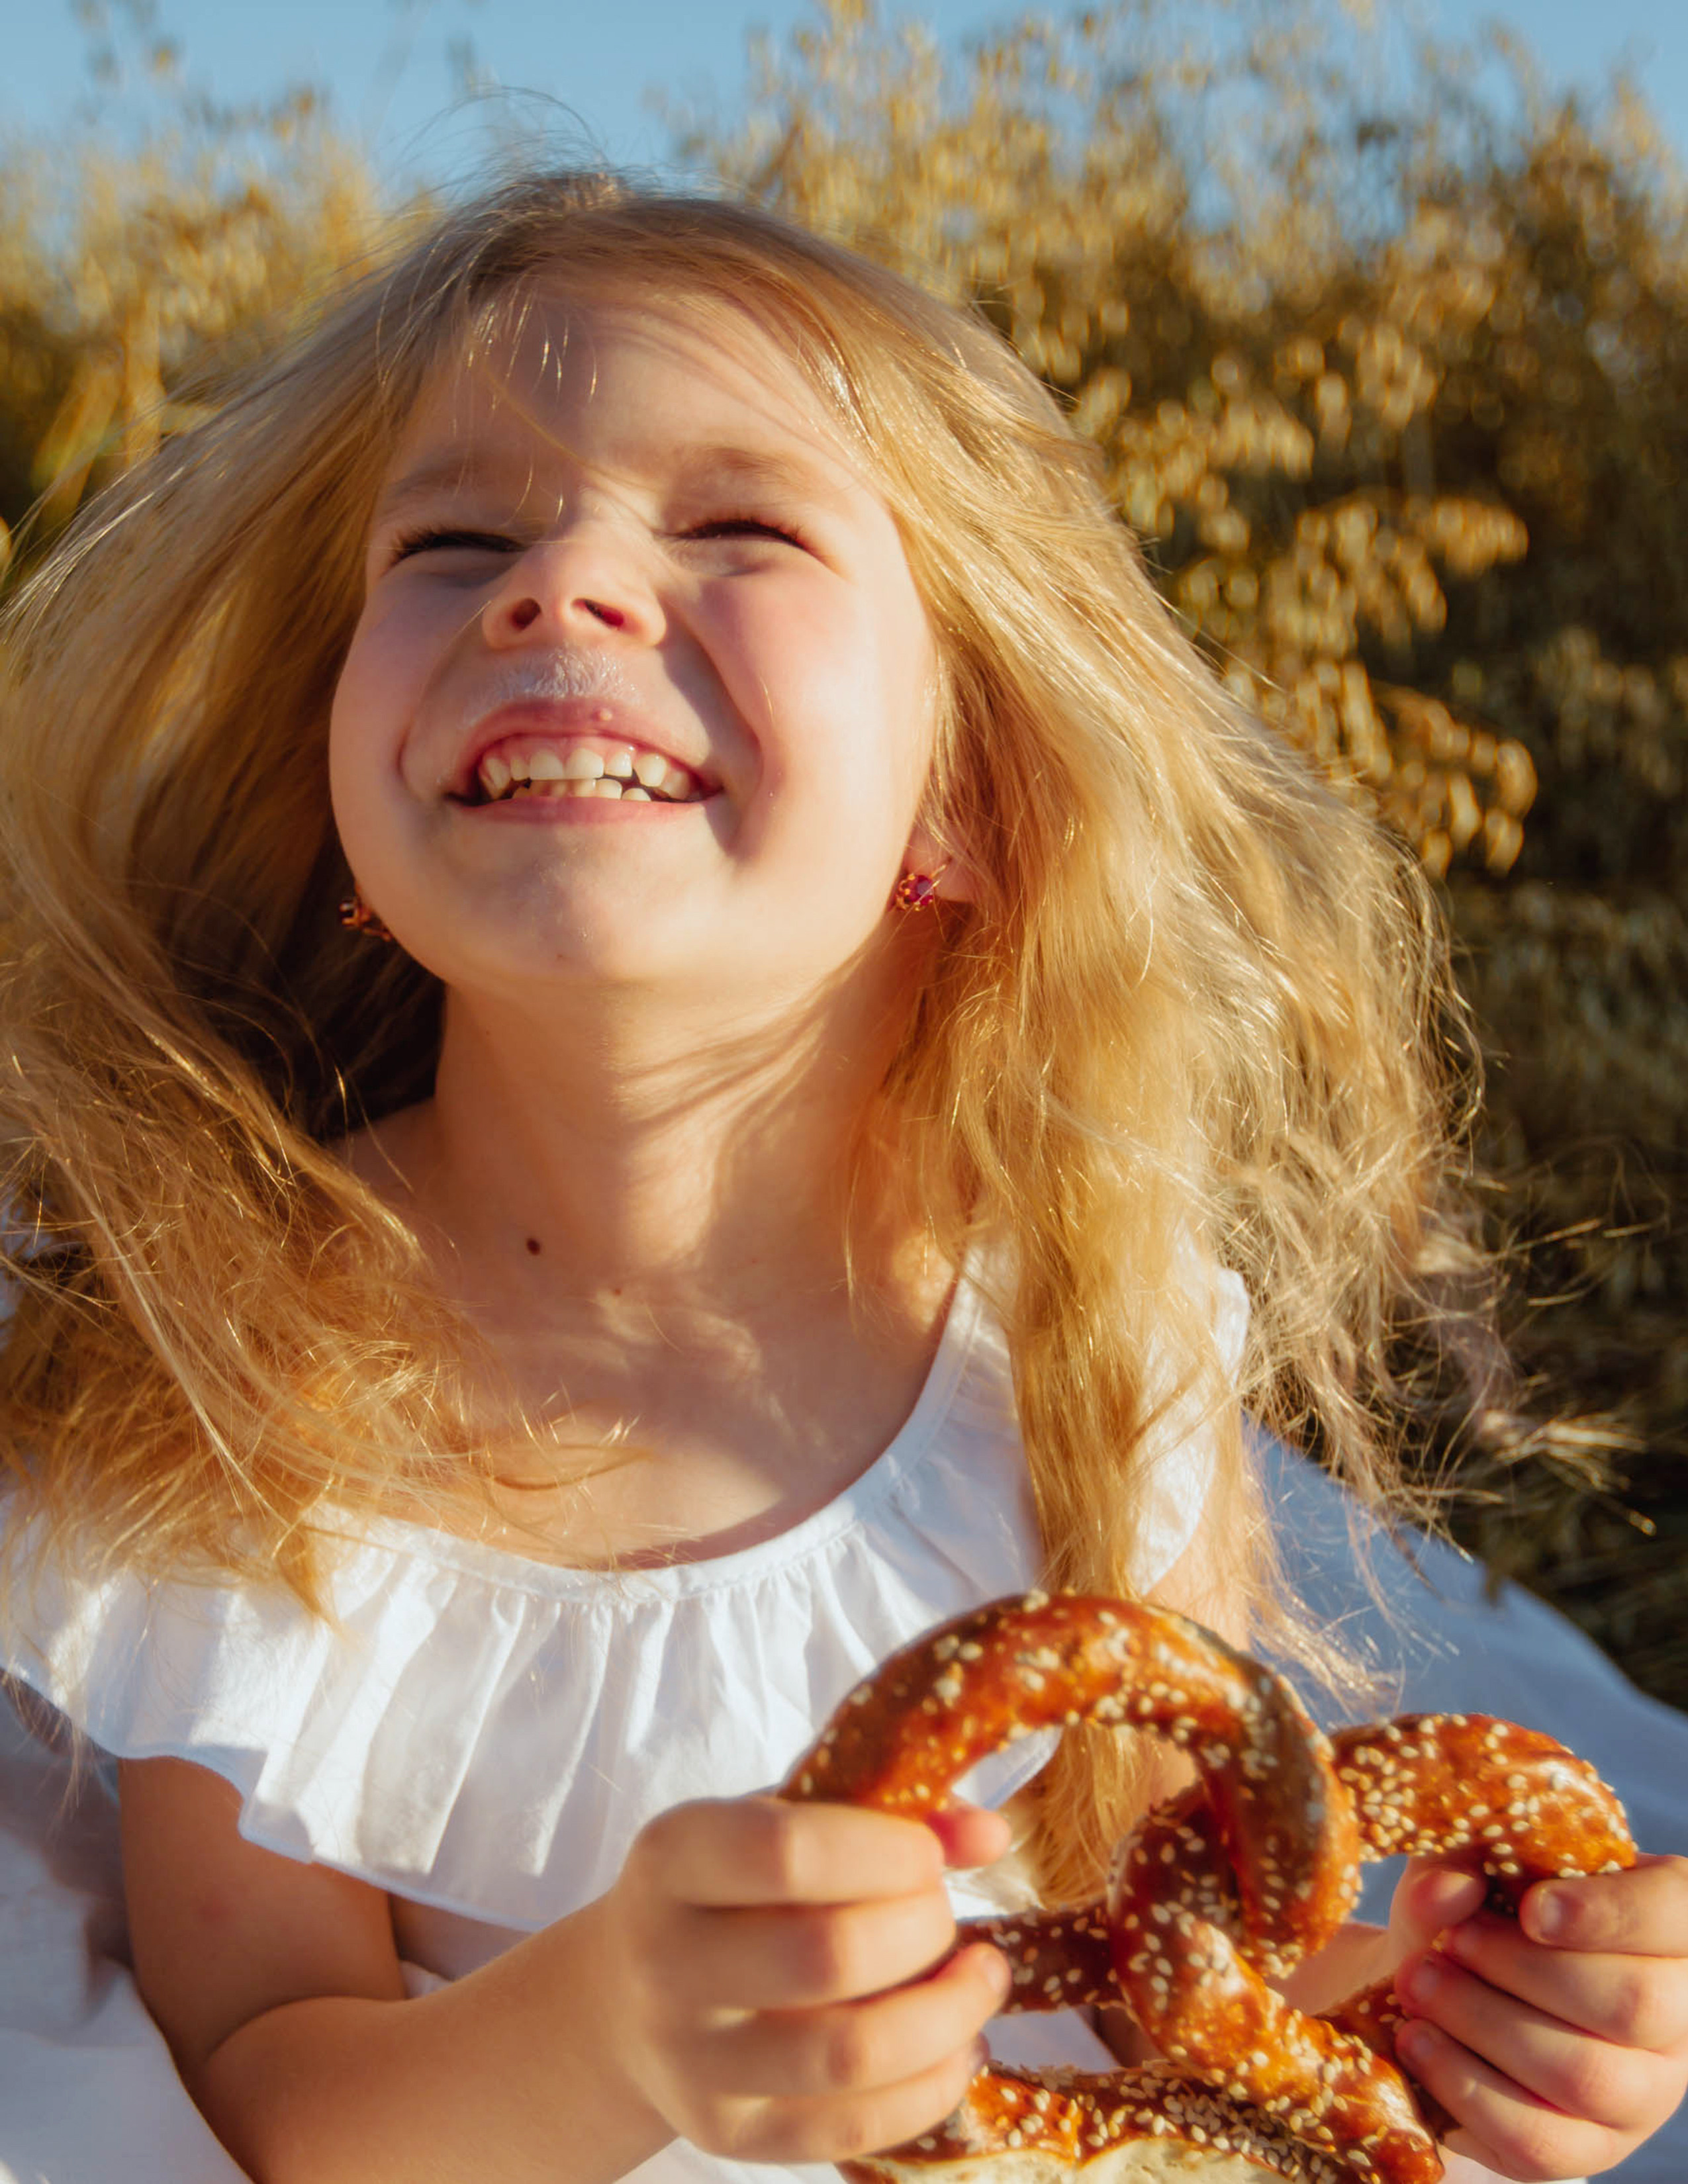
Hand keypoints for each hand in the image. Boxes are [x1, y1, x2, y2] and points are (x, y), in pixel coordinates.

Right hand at [596, 1793, 1011, 2164]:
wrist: (627, 1994)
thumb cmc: (728, 1886)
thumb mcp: (781, 1818)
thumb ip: (881, 1812)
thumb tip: (991, 1836)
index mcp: (674, 1858)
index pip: (786, 1852)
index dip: (885, 1851)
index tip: (928, 1854)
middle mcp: (668, 1963)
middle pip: (828, 1956)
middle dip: (922, 1930)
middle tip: (944, 1915)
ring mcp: (694, 2062)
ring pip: (849, 2053)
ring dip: (947, 2014)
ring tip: (981, 1977)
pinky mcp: (728, 2135)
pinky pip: (850, 2127)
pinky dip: (930, 2088)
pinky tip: (960, 2046)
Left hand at [1387, 1851, 1687, 2179]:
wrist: (1444, 1983)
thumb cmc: (1477, 1909)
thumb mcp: (1463, 1864)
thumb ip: (1458, 1864)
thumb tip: (1450, 1891)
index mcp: (1666, 1923)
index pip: (1673, 1911)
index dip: (1608, 1913)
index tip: (1531, 1908)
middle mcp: (1676, 2013)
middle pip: (1633, 2004)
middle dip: (1522, 1970)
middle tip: (1450, 1942)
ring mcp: (1644, 2093)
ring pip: (1586, 2076)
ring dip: (1484, 2025)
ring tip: (1418, 1985)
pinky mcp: (1591, 2149)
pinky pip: (1541, 2142)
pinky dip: (1466, 2088)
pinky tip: (1418, 2043)